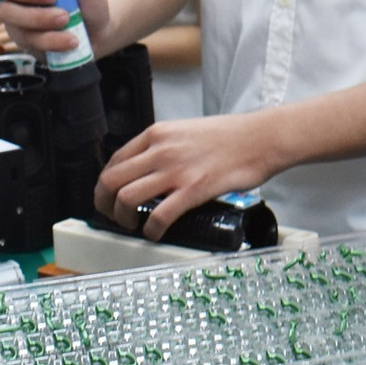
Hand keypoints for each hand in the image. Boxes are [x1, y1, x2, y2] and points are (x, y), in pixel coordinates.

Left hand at [95, 114, 278, 239]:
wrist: (261, 138)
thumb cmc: (231, 136)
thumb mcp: (186, 131)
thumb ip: (164, 147)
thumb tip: (150, 169)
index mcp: (157, 134)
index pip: (115, 161)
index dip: (107, 184)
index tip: (111, 196)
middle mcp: (160, 150)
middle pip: (111, 180)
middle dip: (104, 203)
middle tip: (112, 215)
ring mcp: (175, 170)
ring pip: (126, 198)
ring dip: (122, 218)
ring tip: (131, 225)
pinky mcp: (193, 189)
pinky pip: (158, 216)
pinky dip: (151, 230)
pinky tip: (155, 233)